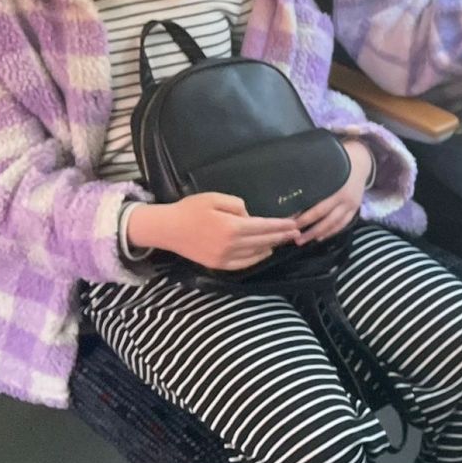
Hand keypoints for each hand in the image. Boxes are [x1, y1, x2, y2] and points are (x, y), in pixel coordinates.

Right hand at [128, 193, 299, 269]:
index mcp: (232, 226)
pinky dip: (256, 258)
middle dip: (280, 236)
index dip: (280, 226)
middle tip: (295, 233)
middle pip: (263, 241)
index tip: (294, 224)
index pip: (264, 226)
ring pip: (255, 254)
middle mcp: (231, 245)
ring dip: (270, 247)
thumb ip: (237, 205)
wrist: (166, 229)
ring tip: (282, 241)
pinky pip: (243, 263)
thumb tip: (251, 217)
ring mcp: (224, 257)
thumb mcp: (214, 197)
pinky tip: (264, 252)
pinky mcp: (218, 265)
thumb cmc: (189, 209)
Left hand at [293, 140, 372, 244]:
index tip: (290, 223)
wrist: (361, 161)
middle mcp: (345, 199)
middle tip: (295, 238)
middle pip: (326, 220)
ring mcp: (351, 205)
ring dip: (319, 234)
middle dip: (309, 230)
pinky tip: (320, 237)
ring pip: (335, 224)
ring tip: (304, 241)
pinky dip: (332, 232)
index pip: (319, 209)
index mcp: (337, 189)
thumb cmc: (337, 161)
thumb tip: (289, 186)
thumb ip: (311, 177)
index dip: (305, 218)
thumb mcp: (325, 166)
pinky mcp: (355, 208)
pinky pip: (343, 224)